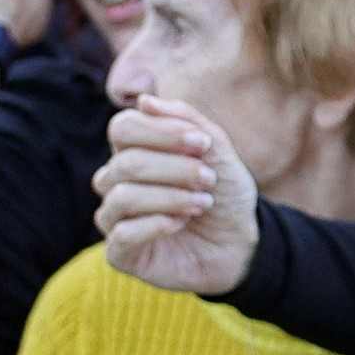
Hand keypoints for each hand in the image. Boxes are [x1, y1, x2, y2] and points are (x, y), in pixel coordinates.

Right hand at [95, 90, 267, 302]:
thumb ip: (185, 120)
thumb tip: (143, 101)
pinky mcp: (119, 253)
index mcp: (133, 151)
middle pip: (126, 162)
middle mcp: (116, 182)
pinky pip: (122, 233)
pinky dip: (157, 225)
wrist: (240, 242)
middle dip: (176, 168)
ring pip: (122, 196)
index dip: (161, 131)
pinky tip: (181, 223)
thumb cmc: (223, 193)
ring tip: (202, 203)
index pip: (123, 127)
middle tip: (209, 178)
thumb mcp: (215, 149)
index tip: (203, 143)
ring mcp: (114, 218)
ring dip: (171, 196)